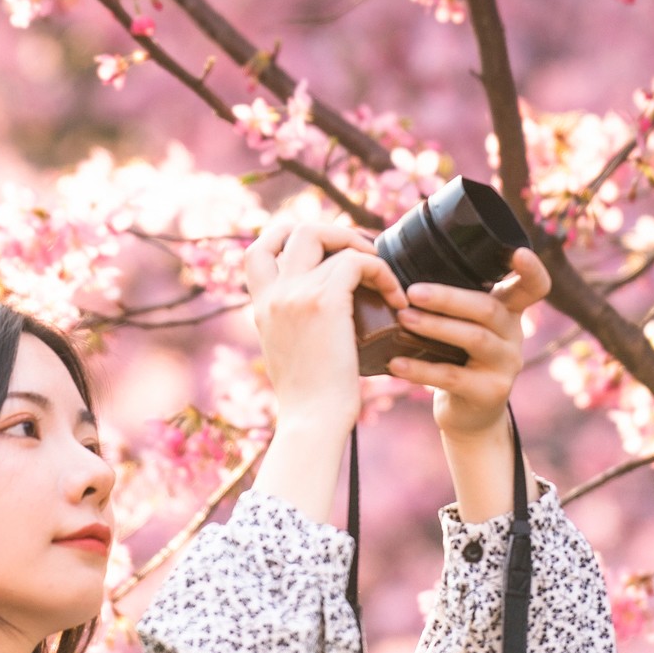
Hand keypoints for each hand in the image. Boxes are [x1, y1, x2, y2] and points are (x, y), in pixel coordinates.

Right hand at [244, 208, 403, 521]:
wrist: (312, 422)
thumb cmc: (312, 401)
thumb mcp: (292, 355)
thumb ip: (297, 328)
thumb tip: (330, 319)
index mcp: (262, 308)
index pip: (257, 250)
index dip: (289, 238)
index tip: (325, 252)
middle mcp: (273, 295)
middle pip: (291, 229)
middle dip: (331, 232)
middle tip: (361, 255)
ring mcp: (293, 294)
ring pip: (319, 234)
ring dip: (357, 244)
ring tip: (380, 270)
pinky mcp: (322, 301)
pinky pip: (356, 261)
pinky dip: (381, 271)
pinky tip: (396, 299)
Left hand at [389, 248, 551, 519]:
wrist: (469, 414)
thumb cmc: (457, 357)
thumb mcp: (463, 326)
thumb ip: (451, 300)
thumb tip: (396, 261)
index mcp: (508, 312)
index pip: (534, 287)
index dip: (532, 269)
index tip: (518, 251)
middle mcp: (513, 336)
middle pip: (489, 308)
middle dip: (449, 297)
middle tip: (412, 291)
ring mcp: (506, 366)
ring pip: (474, 338)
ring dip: (435, 326)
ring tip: (403, 318)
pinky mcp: (490, 393)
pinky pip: (453, 377)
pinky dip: (421, 369)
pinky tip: (396, 363)